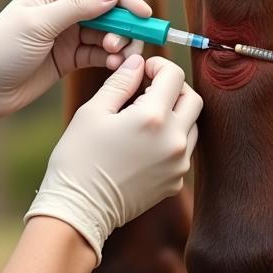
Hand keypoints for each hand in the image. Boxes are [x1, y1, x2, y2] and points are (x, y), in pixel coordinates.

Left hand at [0, 0, 151, 138]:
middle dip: (123, 26)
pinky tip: (113, 66)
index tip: (143, 16)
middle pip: (109, 10)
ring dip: (118, 45)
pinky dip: (109, 59)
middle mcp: (63, 8)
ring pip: (107, 34)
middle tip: (124, 46)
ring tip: (116, 58)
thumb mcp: (39, 24)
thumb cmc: (1, 49)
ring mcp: (67, 34)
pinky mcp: (68, 58)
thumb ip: (78, 7)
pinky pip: (98, 54)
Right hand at [24, 54, 201, 265]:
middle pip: (192, 98)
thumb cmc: (79, 159)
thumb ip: (120, 82)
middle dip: (173, 88)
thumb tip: (138, 63)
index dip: (159, 65)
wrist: (79, 210)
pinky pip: (183, 151)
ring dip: (176, 114)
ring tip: (145, 118)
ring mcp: (178, 164)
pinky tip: (144, 143)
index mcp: (153, 117)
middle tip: (149, 90)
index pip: (174, 75)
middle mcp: (174, 140)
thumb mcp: (93, 112)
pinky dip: (171, 140)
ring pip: (193, 125)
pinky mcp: (175, 182)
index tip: (144, 70)